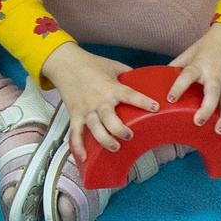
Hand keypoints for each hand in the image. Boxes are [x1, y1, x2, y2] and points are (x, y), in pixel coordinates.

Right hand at [43, 44, 159, 158]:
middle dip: (119, 129)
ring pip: (94, 127)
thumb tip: (147, 83)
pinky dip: (78, 146)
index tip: (155, 107)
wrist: (65, 63)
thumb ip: (129, 75)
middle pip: (108, 117)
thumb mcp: (114, 66)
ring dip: (104, 139)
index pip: (129, 94)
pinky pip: (75, 133)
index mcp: (111, 87)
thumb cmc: (92, 64)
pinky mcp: (75, 114)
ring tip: (115, 147)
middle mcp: (98, 99)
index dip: (142, 101)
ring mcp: (86, 108)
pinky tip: (84, 157)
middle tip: (129, 135)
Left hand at [167, 22, 220, 134]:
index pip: (186, 76)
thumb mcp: (189, 53)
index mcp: (198, 65)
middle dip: (206, 108)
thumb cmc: (207, 45)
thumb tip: (159, 80)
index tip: (170, 99)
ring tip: (220, 130)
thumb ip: (176, 66)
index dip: (178, 87)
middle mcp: (214, 73)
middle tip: (198, 122)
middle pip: (212, 92)